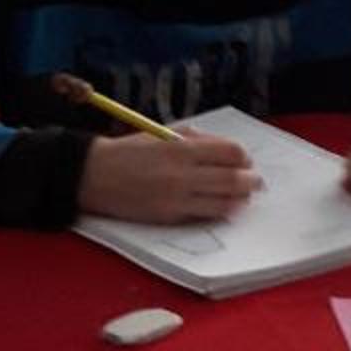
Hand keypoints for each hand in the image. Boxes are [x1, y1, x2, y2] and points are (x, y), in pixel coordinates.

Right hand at [79, 128, 259, 224]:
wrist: (95, 175)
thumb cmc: (129, 151)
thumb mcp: (161, 134)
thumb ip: (194, 139)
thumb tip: (224, 149)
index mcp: (182, 149)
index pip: (230, 153)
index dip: (244, 157)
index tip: (245, 160)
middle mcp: (183, 174)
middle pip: (233, 179)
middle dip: (251, 181)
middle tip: (256, 182)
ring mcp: (177, 198)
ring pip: (224, 202)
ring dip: (241, 199)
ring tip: (244, 196)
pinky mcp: (170, 216)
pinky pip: (205, 215)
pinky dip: (220, 211)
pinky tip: (225, 207)